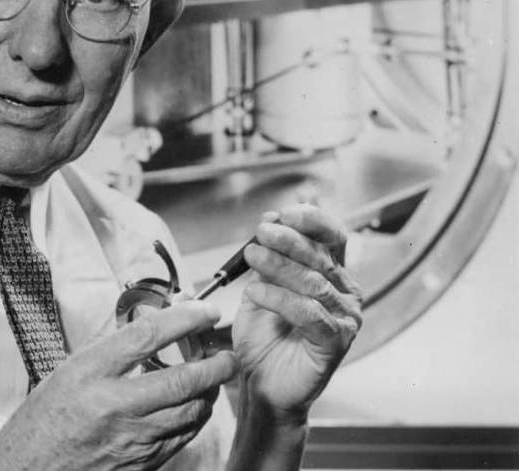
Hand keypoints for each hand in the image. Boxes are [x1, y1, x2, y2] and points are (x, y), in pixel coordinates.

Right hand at [0, 301, 238, 470]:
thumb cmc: (40, 421)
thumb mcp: (67, 373)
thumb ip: (110, 351)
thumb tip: (152, 324)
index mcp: (88, 373)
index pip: (148, 335)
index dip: (184, 318)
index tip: (204, 311)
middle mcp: (112, 405)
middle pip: (182, 378)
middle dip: (215, 363)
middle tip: (227, 353)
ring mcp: (129, 439)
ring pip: (190, 411)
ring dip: (210, 392)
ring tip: (215, 377)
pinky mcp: (140, 464)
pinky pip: (182, 438)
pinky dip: (195, 418)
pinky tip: (196, 407)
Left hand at [231, 203, 362, 420]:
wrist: (260, 382)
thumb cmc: (263, 337)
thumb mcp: (260, 287)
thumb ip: (267, 258)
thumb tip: (270, 220)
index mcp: (332, 275)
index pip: (332, 237)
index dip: (311, 221)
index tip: (282, 214)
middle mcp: (345, 294)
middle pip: (321, 257)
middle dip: (289, 240)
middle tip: (261, 232)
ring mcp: (345, 319)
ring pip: (313, 283)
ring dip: (279, 266)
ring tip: (252, 256)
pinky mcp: (336, 342)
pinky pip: (309, 313)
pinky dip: (280, 299)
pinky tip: (256, 292)